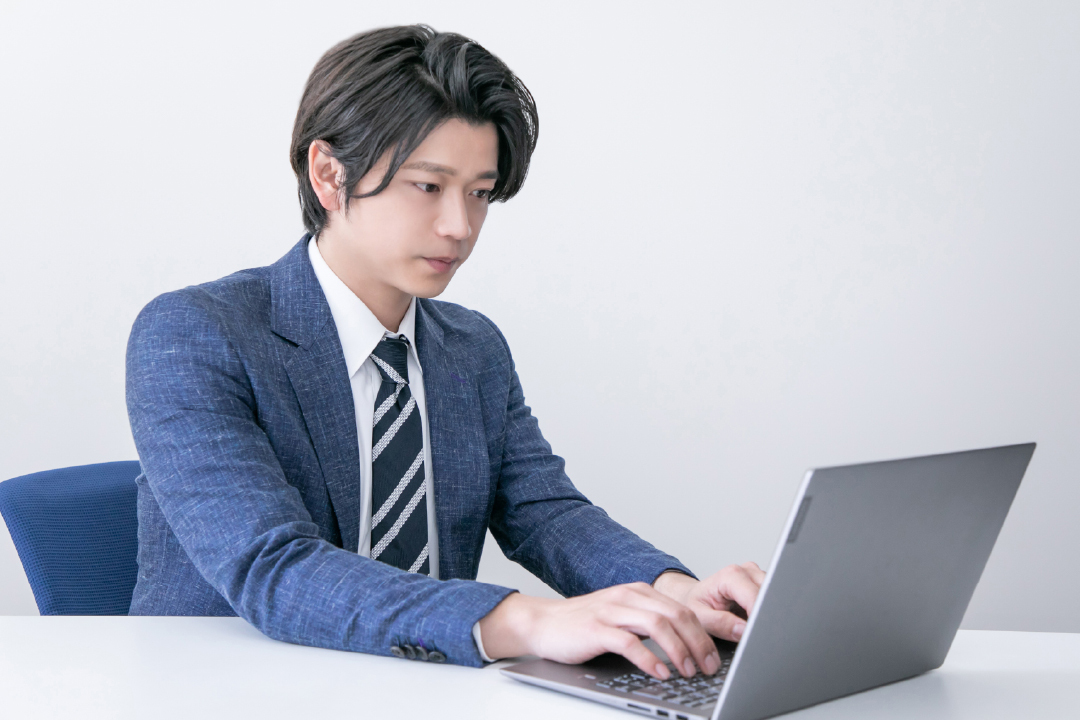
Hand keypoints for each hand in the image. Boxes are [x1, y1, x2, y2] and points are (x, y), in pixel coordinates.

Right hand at [478, 583, 722, 679]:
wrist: (544, 622)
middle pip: (675, 614)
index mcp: (638, 592)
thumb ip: (649, 623)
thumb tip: (685, 645)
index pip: (682, 609)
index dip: (703, 633)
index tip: (714, 656)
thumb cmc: (584, 624)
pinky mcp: (596, 629)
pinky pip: (629, 642)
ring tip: (687, 671)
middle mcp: (628, 596)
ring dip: (678, 650)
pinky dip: (649, 658)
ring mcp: (611, 611)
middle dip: (697, 642)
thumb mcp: (622, 617)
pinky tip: (659, 672)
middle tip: (707, 667)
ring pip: (657, 624)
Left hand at [653, 563, 764, 641]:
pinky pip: (773, 599)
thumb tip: (743, 630)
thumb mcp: (700, 617)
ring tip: (753, 625)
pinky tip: (757, 619)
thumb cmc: (695, 604)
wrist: (693, 596)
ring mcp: (757, 576)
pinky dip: (768, 612)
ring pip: (775, 597)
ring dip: (767, 614)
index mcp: (730, 576)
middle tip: (756, 633)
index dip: (758, 617)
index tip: (756, 634)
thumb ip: (720, 624)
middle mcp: (746, 571)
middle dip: (765, 616)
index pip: (755, 597)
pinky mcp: (763, 584)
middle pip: (768, 595)